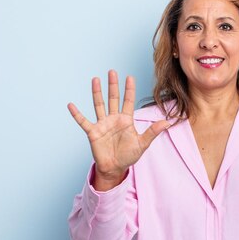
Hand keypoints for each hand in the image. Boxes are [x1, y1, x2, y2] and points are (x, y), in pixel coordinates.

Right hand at [67, 70, 169, 190]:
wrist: (115, 168)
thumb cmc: (129, 156)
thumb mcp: (142, 144)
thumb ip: (152, 132)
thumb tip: (167, 122)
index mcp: (126, 120)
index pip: (128, 101)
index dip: (129, 89)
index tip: (130, 77)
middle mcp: (113, 119)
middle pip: (113, 98)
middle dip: (113, 85)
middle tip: (112, 71)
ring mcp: (102, 124)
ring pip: (99, 105)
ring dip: (97, 92)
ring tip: (95, 79)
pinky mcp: (93, 132)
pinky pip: (83, 121)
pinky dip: (76, 114)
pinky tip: (71, 105)